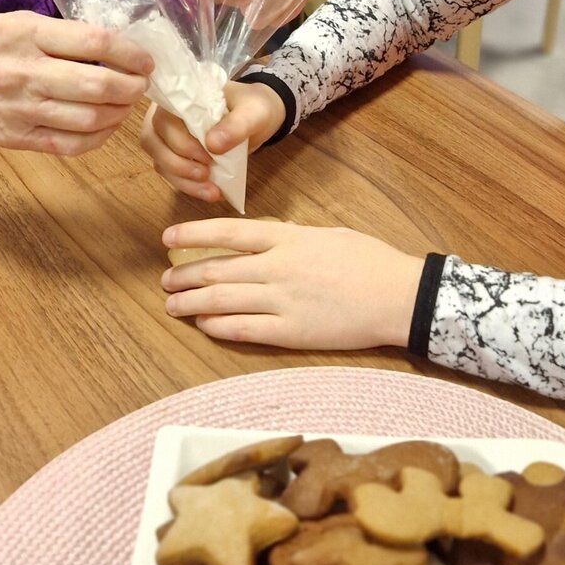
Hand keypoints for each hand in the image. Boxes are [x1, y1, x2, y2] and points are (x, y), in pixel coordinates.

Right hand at [0, 10, 152, 153]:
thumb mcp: (13, 22)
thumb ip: (59, 33)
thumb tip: (113, 44)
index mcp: (26, 35)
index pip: (95, 42)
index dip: (131, 52)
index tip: (144, 59)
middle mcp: (26, 73)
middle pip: (99, 84)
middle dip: (133, 86)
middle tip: (141, 83)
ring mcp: (22, 110)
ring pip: (91, 118)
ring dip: (120, 112)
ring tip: (125, 102)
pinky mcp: (18, 139)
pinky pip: (72, 144)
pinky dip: (99, 137)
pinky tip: (105, 125)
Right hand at [141, 82, 285, 201]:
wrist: (258, 118)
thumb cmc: (252, 107)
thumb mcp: (253, 112)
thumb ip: (236, 125)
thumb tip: (212, 144)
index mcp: (181, 96)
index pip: (163, 118)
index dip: (179, 141)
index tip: (207, 155)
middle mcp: (167, 115)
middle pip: (153, 141)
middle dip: (178, 163)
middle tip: (206, 173)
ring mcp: (168, 137)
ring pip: (159, 161)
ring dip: (182, 180)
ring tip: (210, 191)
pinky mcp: (176, 156)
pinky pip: (171, 174)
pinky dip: (188, 187)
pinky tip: (210, 193)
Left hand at [160, 219, 423, 350]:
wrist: (398, 296)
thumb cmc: (370, 261)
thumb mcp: (329, 235)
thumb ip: (294, 237)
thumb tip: (270, 237)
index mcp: (288, 238)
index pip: (228, 232)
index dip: (193, 234)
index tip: (168, 237)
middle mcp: (278, 267)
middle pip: (216, 269)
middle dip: (184, 275)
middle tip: (165, 281)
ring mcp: (283, 300)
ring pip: (222, 299)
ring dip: (191, 302)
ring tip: (172, 305)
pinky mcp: (291, 331)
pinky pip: (244, 329)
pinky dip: (218, 325)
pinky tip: (203, 324)